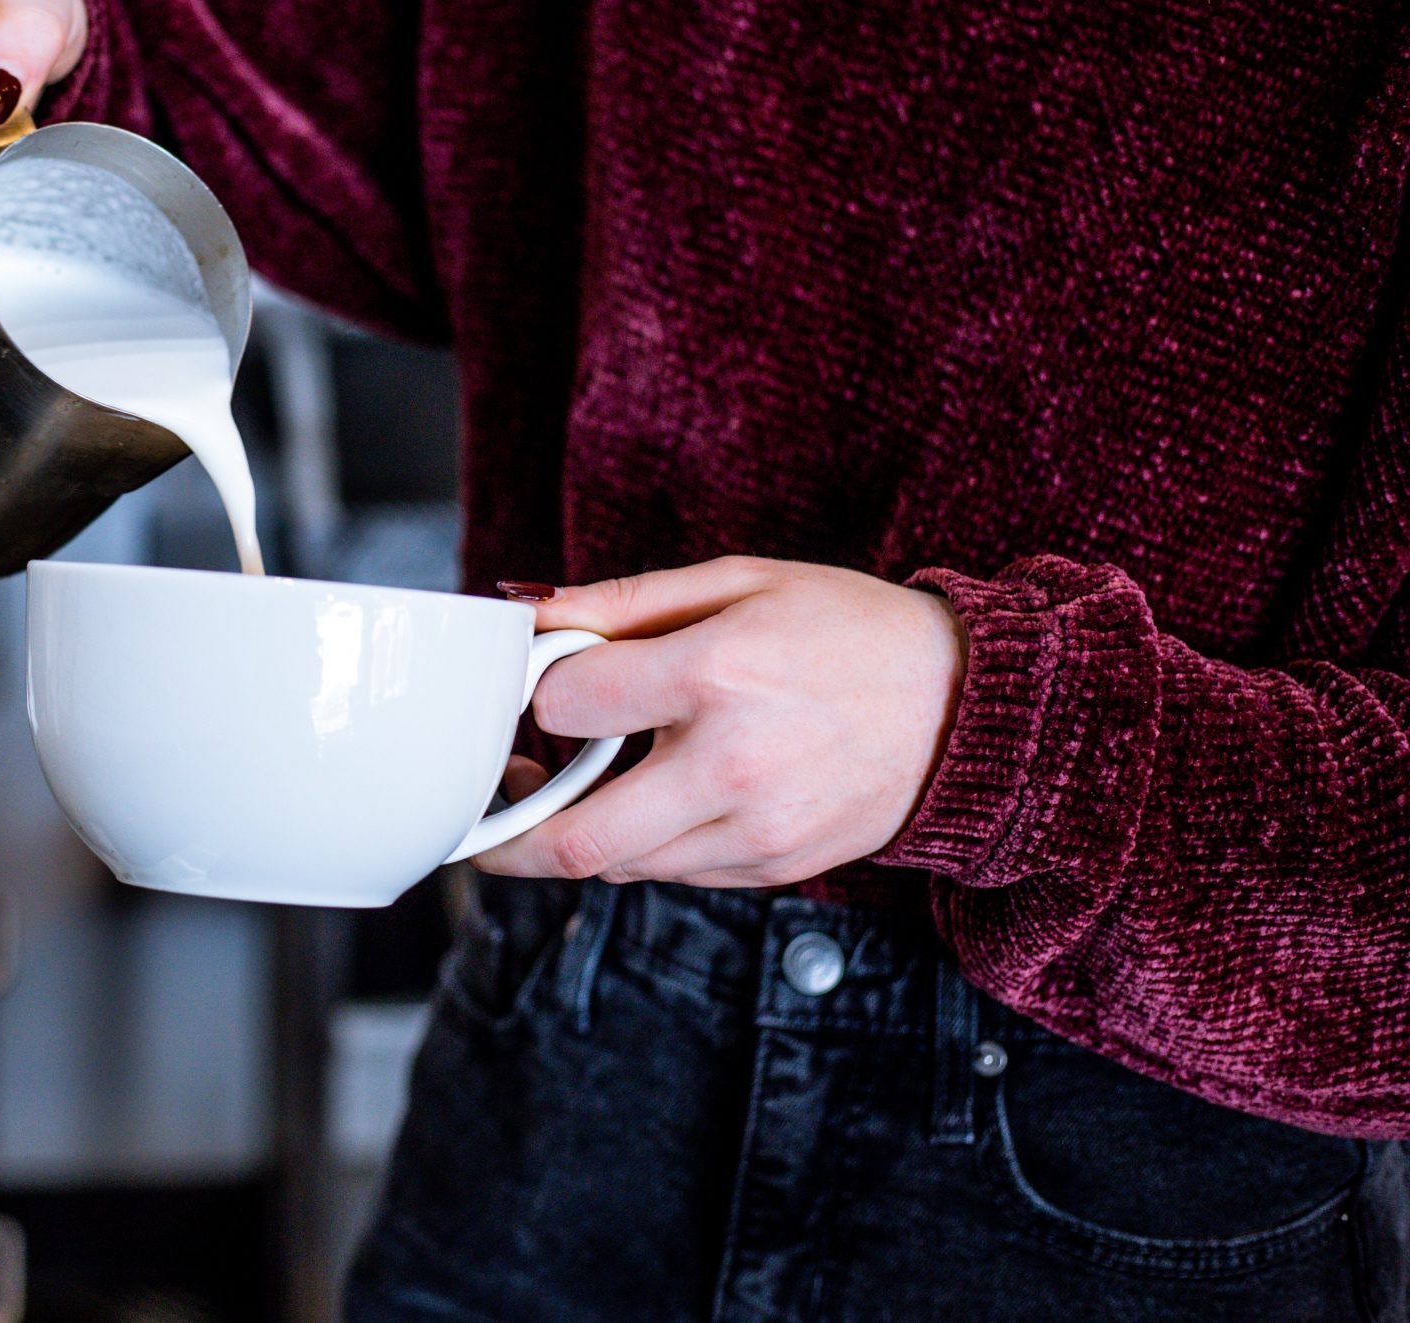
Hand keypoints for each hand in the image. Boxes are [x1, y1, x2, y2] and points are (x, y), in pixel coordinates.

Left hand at [474, 557, 967, 887]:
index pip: (570, 706)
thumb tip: (533, 616)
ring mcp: (757, 830)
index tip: (539, 687)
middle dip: (508, 837)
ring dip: (576, 839)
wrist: (968, 706)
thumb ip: (626, 601)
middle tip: (485, 816)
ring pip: (620, 865)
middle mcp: (732, 765)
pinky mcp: (777, 868)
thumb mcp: (740, 579)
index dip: (540, 694)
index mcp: (718, 674)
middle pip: (577, 837)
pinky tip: (649, 803)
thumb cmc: (850, 630)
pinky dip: (643, 848)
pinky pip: (675, 874)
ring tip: (566, 792)